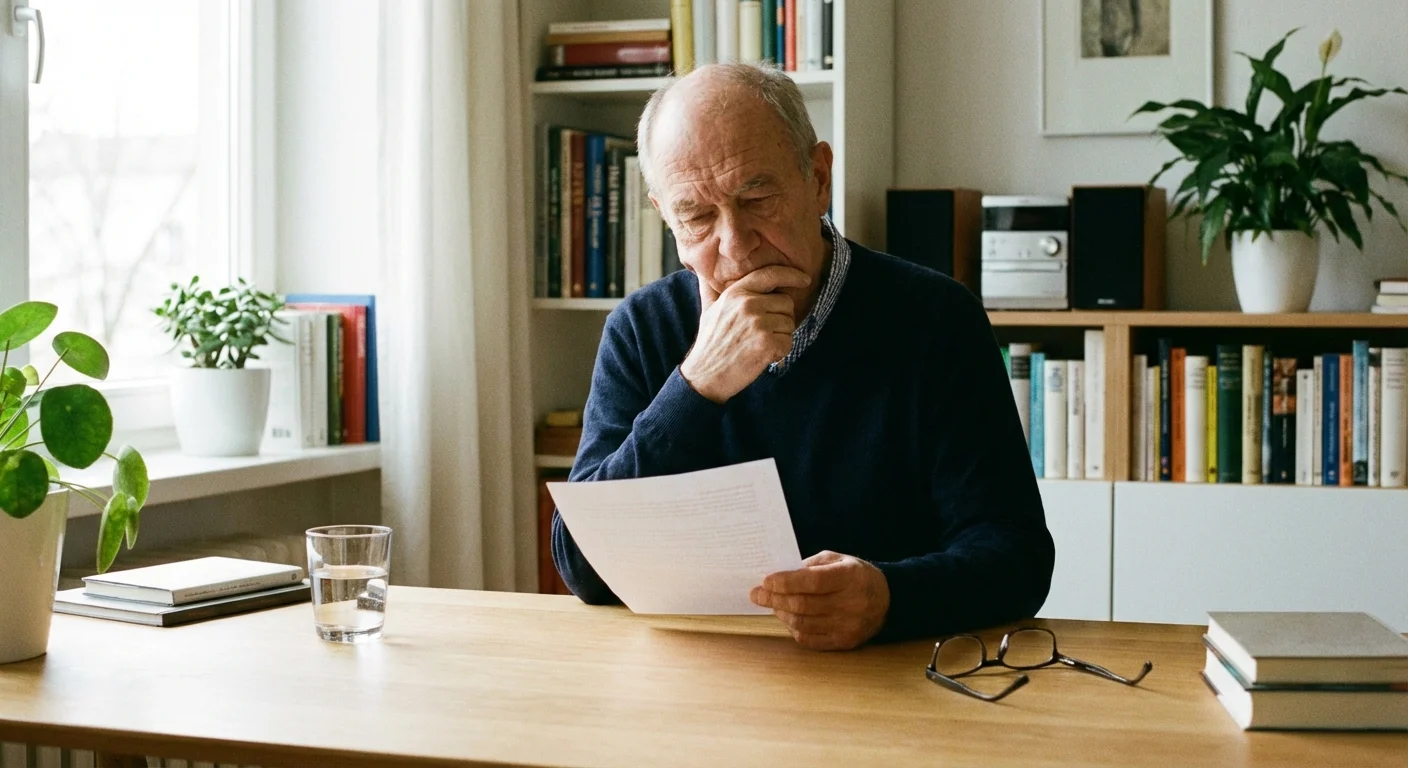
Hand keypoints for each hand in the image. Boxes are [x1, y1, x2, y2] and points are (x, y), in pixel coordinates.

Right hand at [681, 265, 810, 402]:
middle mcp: (748, 304)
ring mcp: (758, 323)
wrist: (704, 375)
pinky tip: (763, 356)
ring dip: (780, 336)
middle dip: (781, 318)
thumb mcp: (708, 310)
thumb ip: (710, 289)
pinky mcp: (766, 343)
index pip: (770, 274)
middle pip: (786, 303)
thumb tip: (701, 272)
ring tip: (759, 345)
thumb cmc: (709, 344)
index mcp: (736, 293)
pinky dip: (780, 352)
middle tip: (763, 333)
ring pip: (790, 323)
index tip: (805, 279)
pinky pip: (789, 342)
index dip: (791, 275)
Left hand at [750, 550, 890, 650]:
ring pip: (803, 623)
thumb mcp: (837, 560)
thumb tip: (778, 576)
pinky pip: (809, 639)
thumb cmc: (856, 576)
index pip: (812, 582)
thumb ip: (809, 566)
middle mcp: (851, 603)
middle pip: (803, 605)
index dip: (786, 582)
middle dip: (775, 599)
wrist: (887, 600)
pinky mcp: (845, 642)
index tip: (766, 580)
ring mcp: (848, 626)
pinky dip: (794, 628)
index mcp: (850, 577)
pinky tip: (788, 618)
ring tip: (773, 604)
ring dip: (782, 613)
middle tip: (757, 594)